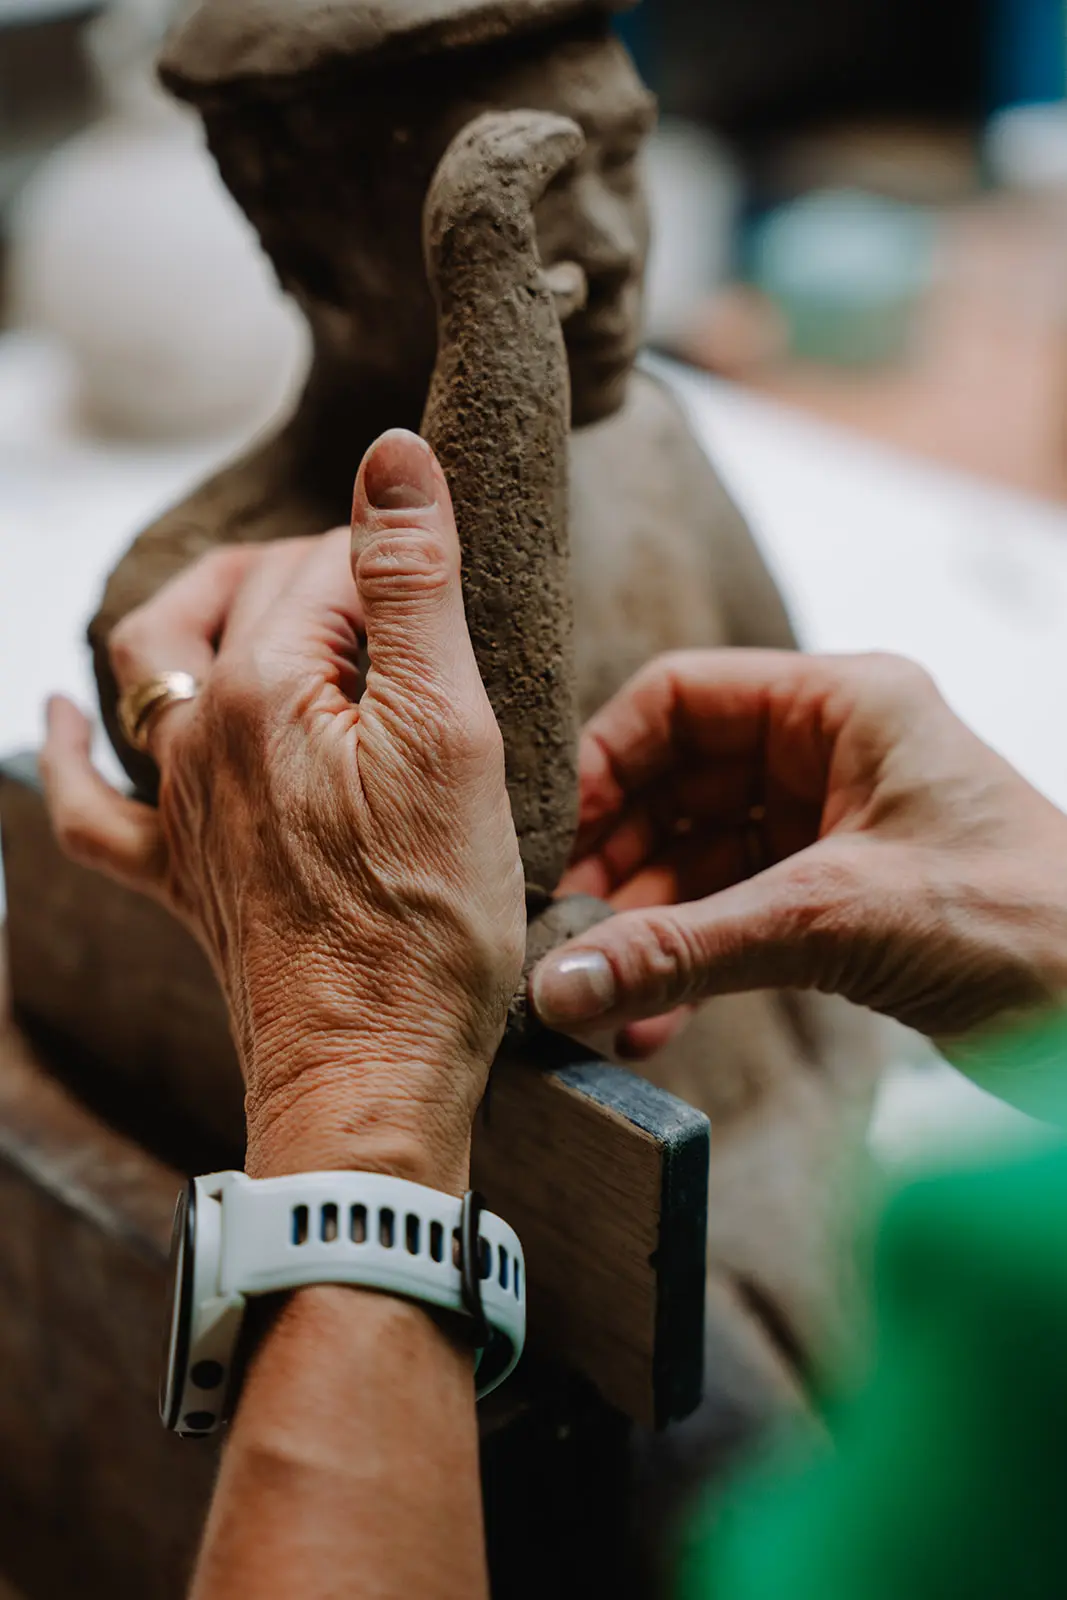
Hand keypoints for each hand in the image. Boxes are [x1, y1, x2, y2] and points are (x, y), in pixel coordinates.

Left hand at [42, 430, 525, 1192]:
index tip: (452, 586)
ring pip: (151, 671)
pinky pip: (93, 808)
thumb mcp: (449, 733)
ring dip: (196, 612)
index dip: (395, 561)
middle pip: (246, 606)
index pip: (325, 570)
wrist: (371, 1070)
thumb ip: (413, 584)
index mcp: (265, 689)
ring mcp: (179, 811)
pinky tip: (58, 717)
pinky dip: (68, 753)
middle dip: (321, 575)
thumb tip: (390, 456)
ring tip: (248, 589)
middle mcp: (200, 738)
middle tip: (396, 590)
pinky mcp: (180, 878)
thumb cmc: (427, 917)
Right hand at [531, 650, 1066, 1045]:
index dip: (607, 761)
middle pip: (679, 784)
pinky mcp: (835, 902)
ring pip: (699, 860)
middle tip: (564, 926)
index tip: (554, 837)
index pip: (683, 698)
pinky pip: (734, 918)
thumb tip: (563, 982)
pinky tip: (652, 1021)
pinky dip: (691, 963)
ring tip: (596, 987)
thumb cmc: (1023, 921)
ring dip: (647, 926)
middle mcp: (831, 755)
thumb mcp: (831, 922)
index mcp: (843, 705)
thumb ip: (685, 950)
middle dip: (618, 860)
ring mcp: (831, 830)